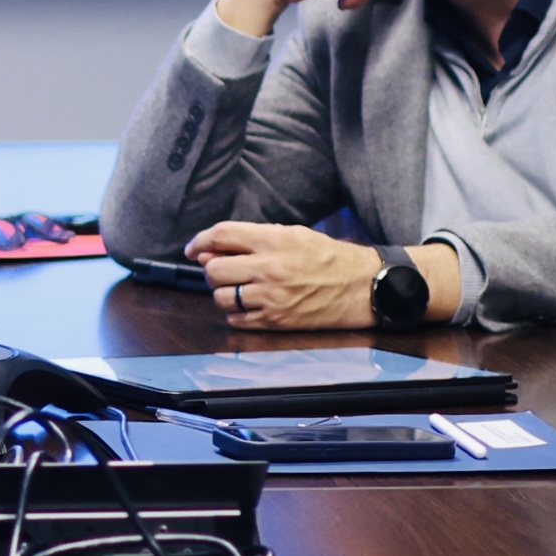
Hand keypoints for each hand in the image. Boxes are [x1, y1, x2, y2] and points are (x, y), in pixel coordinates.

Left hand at [187, 221, 400, 331]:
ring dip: (223, 293)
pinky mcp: (276, 321)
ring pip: (222, 298)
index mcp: (274, 241)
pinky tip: (249, 304)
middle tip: (221, 269)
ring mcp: (272, 298)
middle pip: (214, 269)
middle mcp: (270, 269)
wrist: (363, 286)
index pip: (222, 235)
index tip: (192, 248)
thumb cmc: (330, 258)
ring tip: (238, 288)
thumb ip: (254, 238)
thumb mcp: (294, 234)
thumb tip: (215, 245)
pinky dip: (236, 313)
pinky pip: (237, 320)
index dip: (200, 240)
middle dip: (212, 269)